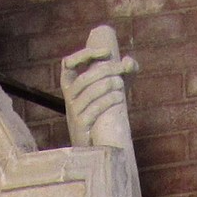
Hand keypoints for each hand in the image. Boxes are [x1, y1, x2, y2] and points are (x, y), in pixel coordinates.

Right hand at [60, 25, 138, 149]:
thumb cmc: (104, 113)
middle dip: (104, 70)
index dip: (84, 55)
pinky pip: (92, 111)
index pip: (67, 64)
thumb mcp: (113, 90)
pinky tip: (119, 98)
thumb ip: (124, 73)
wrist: (95, 145)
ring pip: (87, 94)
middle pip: (83, 79)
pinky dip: (106, 102)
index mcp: (70, 85)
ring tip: (121, 83)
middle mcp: (68, 97)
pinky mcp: (81, 126)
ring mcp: (74, 112)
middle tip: (121, 68)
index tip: (106, 51)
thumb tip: (129, 61)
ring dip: (105, 85)